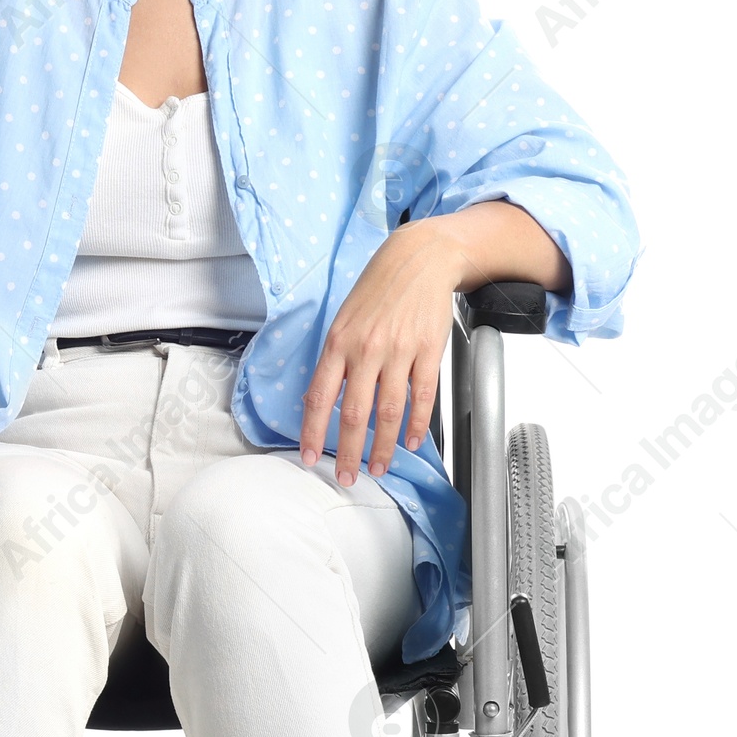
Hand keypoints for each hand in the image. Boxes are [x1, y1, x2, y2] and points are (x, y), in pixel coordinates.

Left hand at [299, 223, 464, 485]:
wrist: (418, 259)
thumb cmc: (378, 289)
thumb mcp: (344, 320)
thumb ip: (336, 359)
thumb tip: (324, 400)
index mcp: (338, 343)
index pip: (319, 397)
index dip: (312, 432)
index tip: (309, 457)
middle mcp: (366, 349)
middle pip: (354, 413)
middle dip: (348, 452)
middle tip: (348, 477)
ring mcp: (399, 351)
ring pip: (389, 411)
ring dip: (383, 446)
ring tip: (379, 467)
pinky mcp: (427, 351)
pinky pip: (422, 396)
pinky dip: (418, 424)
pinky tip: (413, 441)